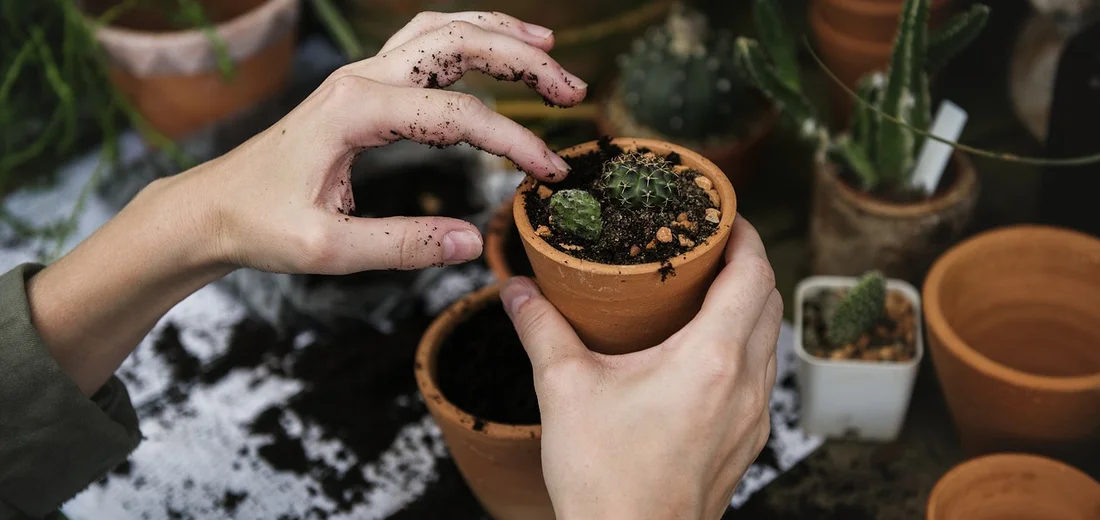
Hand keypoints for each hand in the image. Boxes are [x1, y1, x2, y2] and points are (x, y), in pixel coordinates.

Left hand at [26, 11, 586, 394]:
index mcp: (356, 111)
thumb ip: (403, 245)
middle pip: (458, 43)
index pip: (458, 115)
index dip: (514, 141)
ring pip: (442, 30)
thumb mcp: (328, 249)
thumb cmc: (261, 226)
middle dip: (524, 60)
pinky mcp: (362, 86)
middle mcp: (361, 78)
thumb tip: (471, 243)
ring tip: (549, 48)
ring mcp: (361, 75)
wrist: (212, 207)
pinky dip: (467, 38)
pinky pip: (423, 43)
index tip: (550, 173)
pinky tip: (495, 48)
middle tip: (573, 90)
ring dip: (499, 35)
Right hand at [500, 217, 781, 519]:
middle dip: (746, 263)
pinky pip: (761, 375)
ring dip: (747, 306)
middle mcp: (746, 384)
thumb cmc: (605, 479)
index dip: (744, 234)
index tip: (722, 214)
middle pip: (769, 301)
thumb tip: (517, 289)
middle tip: (707, 246)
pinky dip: (744, 346)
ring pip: (769, 339)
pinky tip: (702, 352)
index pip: (753, 273)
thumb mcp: (564, 390)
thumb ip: (541, 329)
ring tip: (704, 291)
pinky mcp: (747, 442)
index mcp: (711, 359)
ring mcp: (753, 417)